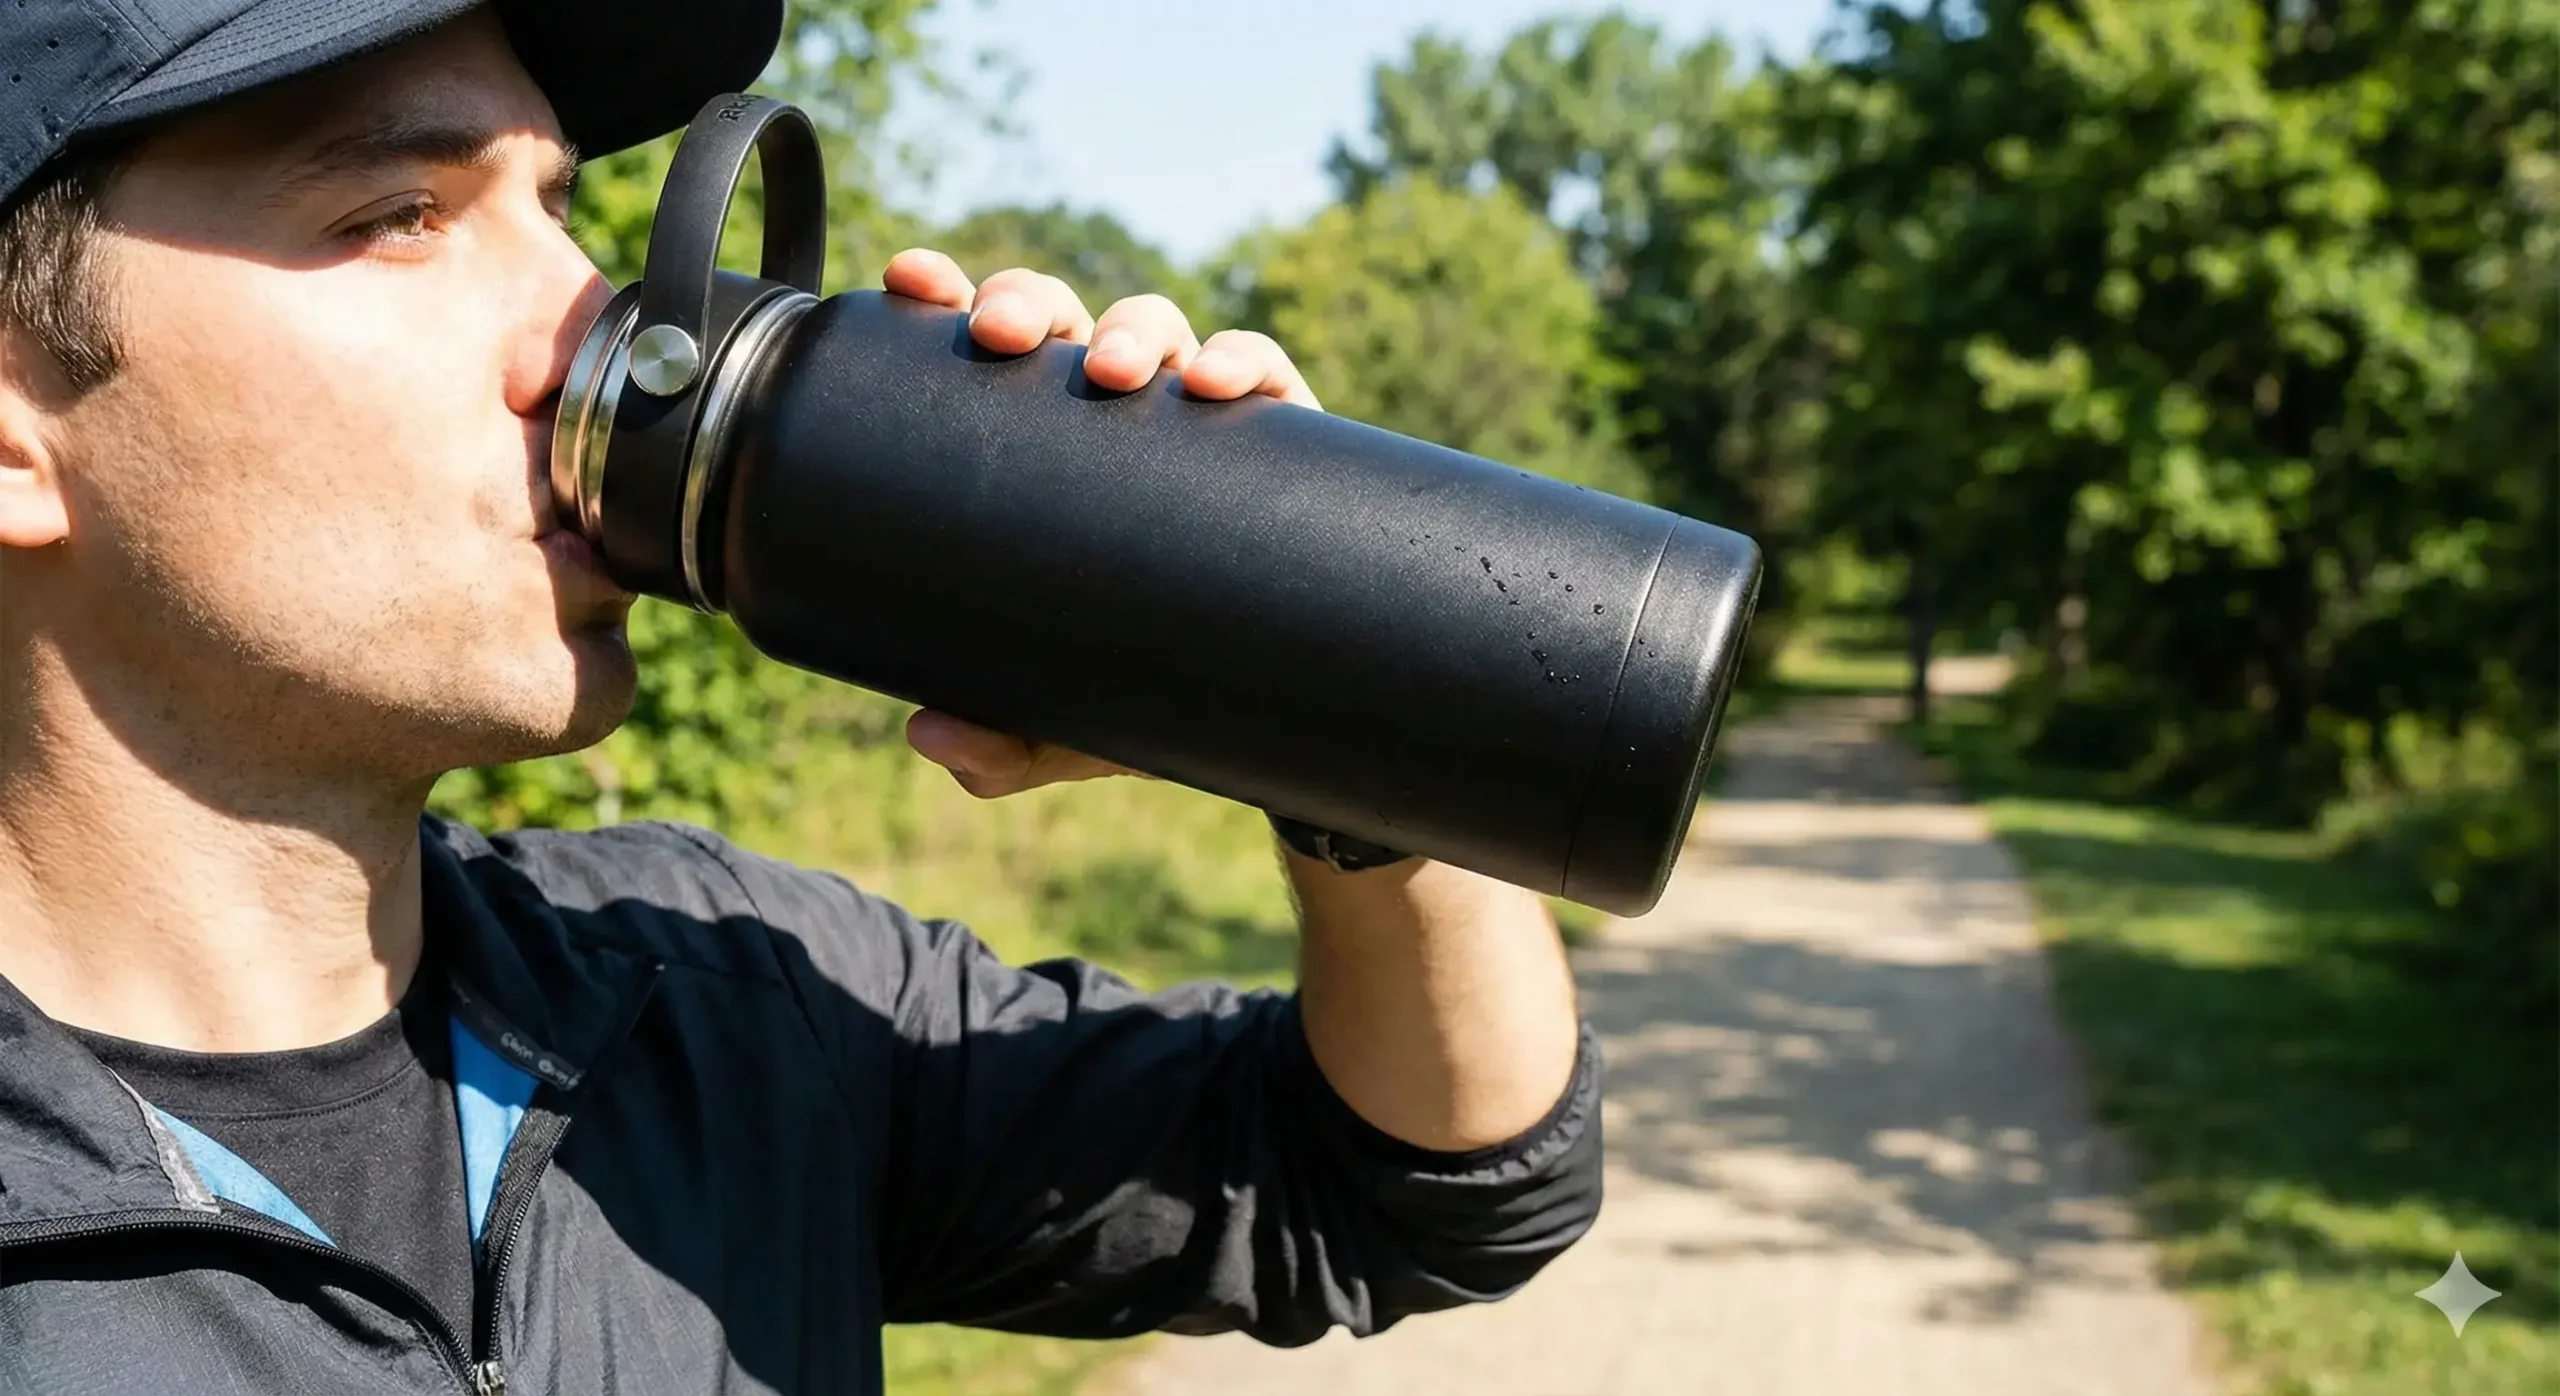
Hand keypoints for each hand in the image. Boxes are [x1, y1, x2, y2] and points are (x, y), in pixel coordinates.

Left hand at [878, 248, 1324, 798]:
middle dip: (1029, 302)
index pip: (989, 349)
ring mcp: (1195, 420)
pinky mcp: (1281, 440)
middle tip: (1000, 336)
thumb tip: (931, 736)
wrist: (1271, 721)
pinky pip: (1268, 373)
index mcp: (1042, 445)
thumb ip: (996, 741)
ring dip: (1134, 329)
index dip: (946, 297)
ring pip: (1160, 327)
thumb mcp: (1064, 724)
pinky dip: (1246, 362)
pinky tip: (1220, 387)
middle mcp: (1115, 415)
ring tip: (1116, 374)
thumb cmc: (1144, 691)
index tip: (910, 279)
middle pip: (1063, 317)